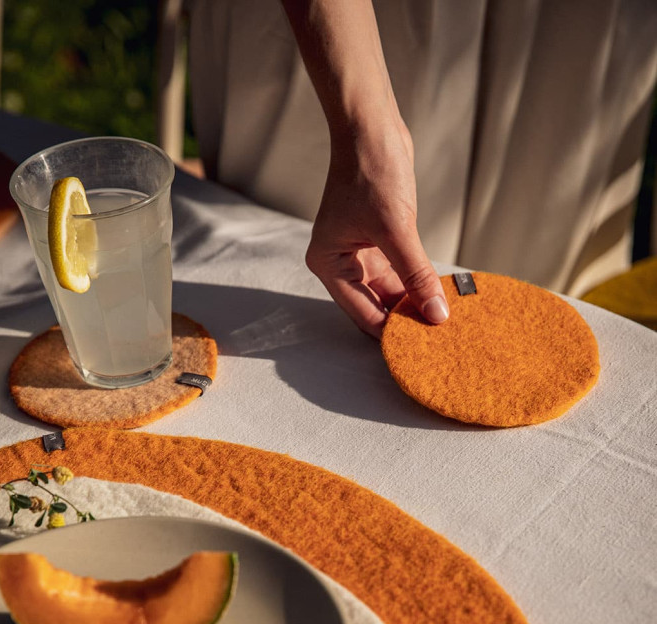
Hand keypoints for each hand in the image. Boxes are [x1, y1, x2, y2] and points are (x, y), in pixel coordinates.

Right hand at [306, 121, 449, 337]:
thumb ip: (417, 275)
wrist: (372, 127)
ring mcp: (360, 252)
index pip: (363, 314)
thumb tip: (437, 314)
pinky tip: (438, 295)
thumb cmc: (370, 171)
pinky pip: (400, 273)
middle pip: (375, 306)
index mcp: (330, 264)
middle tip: (436, 339)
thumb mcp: (397, 229)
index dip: (392, 331)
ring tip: (442, 320)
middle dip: (405, 319)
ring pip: (390, 291)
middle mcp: (341, 262)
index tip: (421, 348)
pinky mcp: (380, 240)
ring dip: (414, 302)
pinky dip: (418, 283)